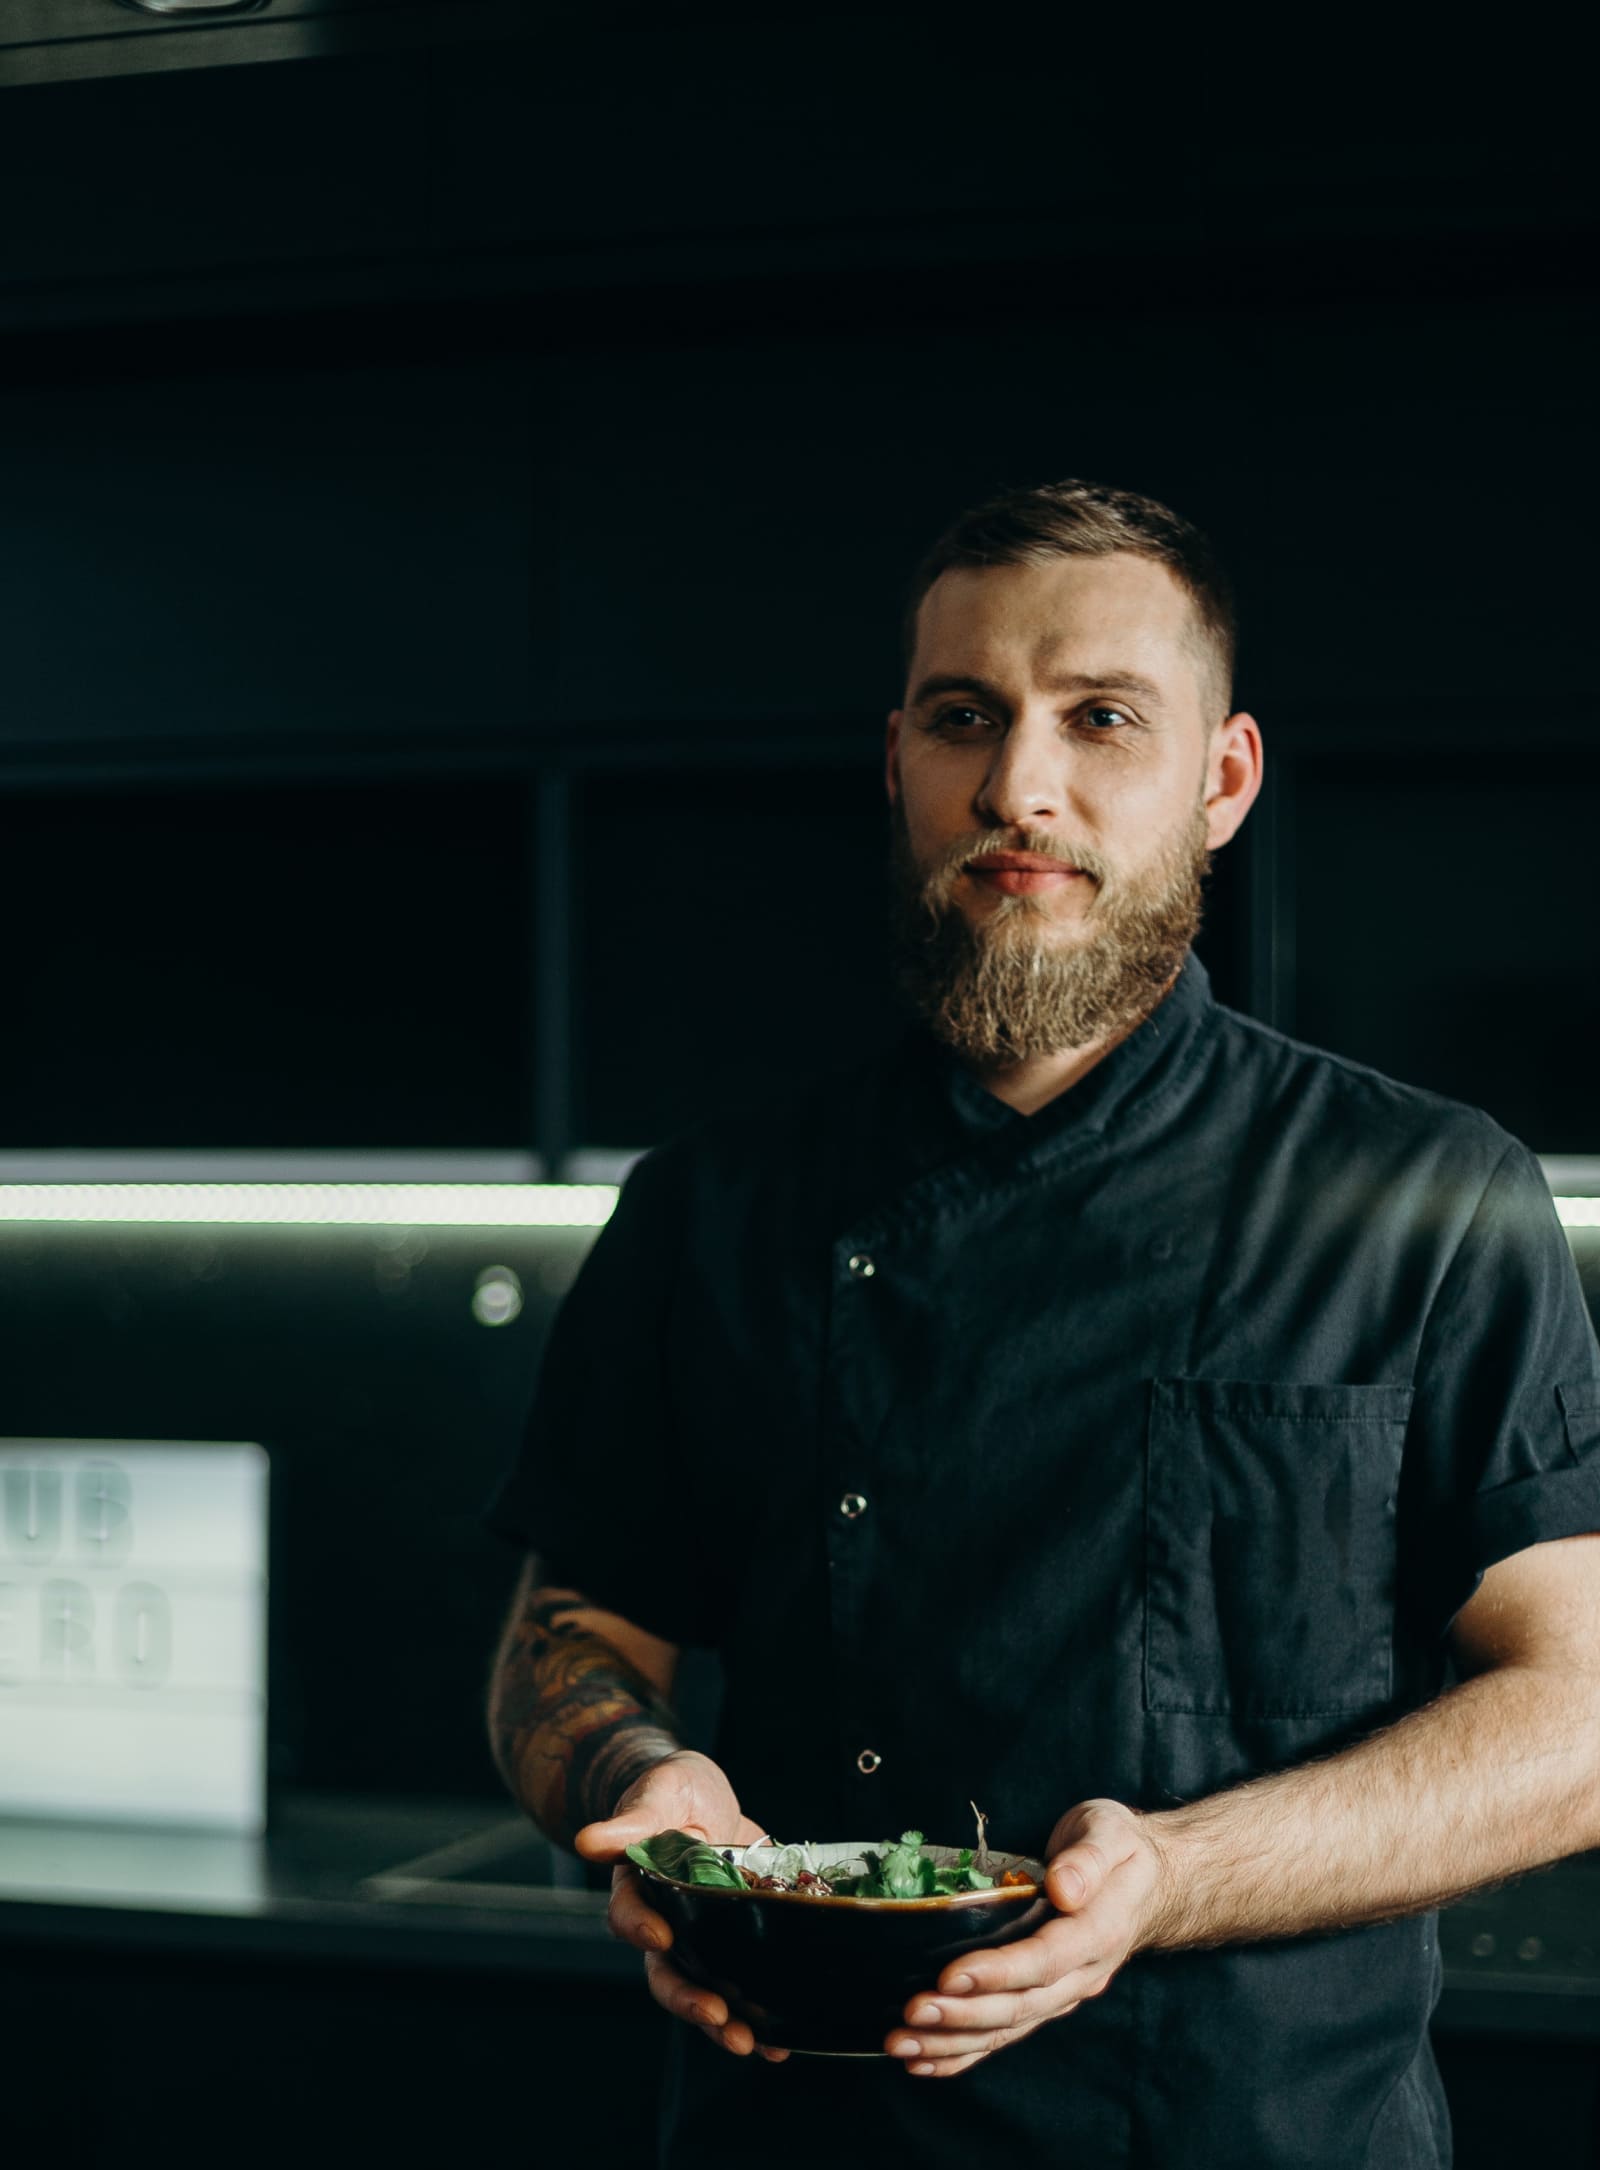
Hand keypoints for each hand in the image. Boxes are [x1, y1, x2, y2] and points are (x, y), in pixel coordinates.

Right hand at [574, 1747, 790, 2063]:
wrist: (704, 1797)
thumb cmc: (674, 1790)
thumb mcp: (661, 1791)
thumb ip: (634, 1818)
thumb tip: (588, 1840)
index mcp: (638, 1886)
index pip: (629, 1914)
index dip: (639, 1929)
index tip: (660, 1936)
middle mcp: (664, 1922)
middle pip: (665, 1972)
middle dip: (689, 1999)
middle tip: (717, 2015)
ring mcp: (700, 1938)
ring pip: (702, 1988)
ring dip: (723, 2023)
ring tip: (750, 2044)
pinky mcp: (734, 1942)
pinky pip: (740, 1985)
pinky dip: (759, 2017)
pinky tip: (780, 2041)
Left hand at [885, 1798, 1168, 2078]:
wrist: (1151, 1880)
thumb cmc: (1120, 1846)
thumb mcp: (1110, 1831)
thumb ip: (1088, 1859)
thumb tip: (1063, 1887)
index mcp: (1099, 1931)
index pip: (1044, 1960)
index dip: (997, 1973)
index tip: (950, 1976)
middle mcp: (1082, 1973)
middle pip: (1021, 2006)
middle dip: (963, 2014)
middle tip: (911, 2012)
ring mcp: (1065, 1992)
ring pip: (1009, 2029)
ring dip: (954, 2042)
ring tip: (903, 2044)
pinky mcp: (1047, 1997)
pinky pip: (1006, 2034)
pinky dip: (965, 2053)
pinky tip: (925, 2062)